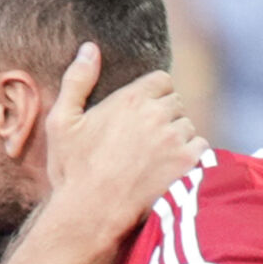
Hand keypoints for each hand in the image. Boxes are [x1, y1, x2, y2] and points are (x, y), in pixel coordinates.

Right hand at [39, 49, 205, 242]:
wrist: (90, 214)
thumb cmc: (72, 171)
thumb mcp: (62, 123)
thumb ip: (77, 80)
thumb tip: (89, 48)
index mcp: (129, 98)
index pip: (161, 80)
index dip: (153, 96)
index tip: (141, 115)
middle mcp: (156, 113)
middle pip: (176, 103)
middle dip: (165, 117)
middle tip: (145, 142)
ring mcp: (174, 138)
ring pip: (188, 126)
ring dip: (178, 138)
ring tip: (156, 159)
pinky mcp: (188, 162)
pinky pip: (201, 148)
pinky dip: (190, 157)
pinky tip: (170, 170)